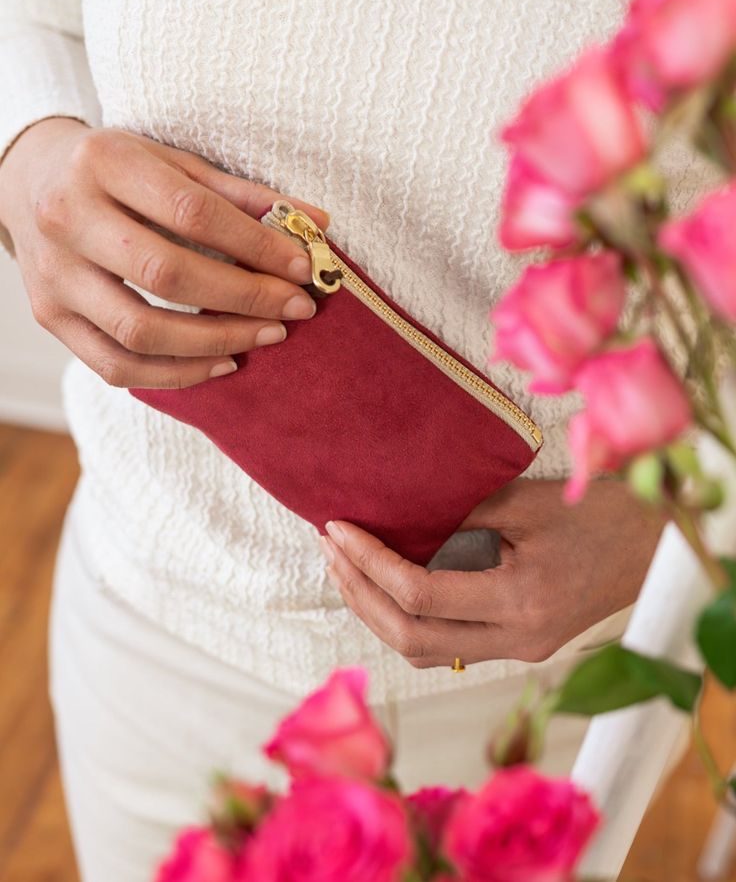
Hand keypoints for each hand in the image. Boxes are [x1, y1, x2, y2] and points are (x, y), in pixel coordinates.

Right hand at [0, 118, 328, 387]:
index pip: (191, 212)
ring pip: (140, 330)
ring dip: (216, 341)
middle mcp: (68, 218)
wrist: (31, 181)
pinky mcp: (52, 317)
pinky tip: (223, 362)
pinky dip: (176, 374)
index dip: (255, 245)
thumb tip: (319, 223)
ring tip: (268, 335)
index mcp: (103, 164)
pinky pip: (116, 366)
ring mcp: (54, 275)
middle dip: (245, 297)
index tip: (303, 268)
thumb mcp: (174, 163)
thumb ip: (243, 195)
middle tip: (296, 309)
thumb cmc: (118, 171)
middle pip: (167, 274)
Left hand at [319, 478, 665, 667]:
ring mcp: (518, 650)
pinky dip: (409, 620)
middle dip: (359, 593)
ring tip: (345, 568)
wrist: (653, 546)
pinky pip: (448, 646)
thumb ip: (459, 514)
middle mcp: (515, 639)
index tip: (339, 529)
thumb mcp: (526, 502)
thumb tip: (395, 517)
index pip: (418, 594)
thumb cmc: (599, 513)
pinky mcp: (520, 647)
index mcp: (519, 601)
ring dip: (377, 612)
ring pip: (424, 651)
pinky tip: (387, 588)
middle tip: (330, 549)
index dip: (369, 563)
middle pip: (410, 637)